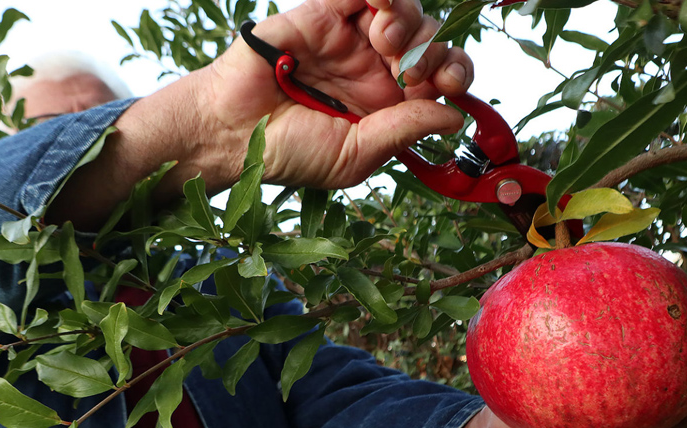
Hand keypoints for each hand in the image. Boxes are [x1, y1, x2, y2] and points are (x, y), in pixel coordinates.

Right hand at [56, 0, 472, 228]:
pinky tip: (382, 9)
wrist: (231, 131)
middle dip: (436, 52)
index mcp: (386, 106)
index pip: (438, 81)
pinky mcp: (323, 14)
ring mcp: (349, 39)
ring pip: (404, 12)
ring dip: (409, 22)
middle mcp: (373, 69)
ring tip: (384, 43)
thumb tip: (455, 117)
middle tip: (412, 72)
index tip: (444, 87)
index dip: (454, 75)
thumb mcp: (354, 154)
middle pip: (431, 42)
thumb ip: (403, 131)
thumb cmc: (288, 151)